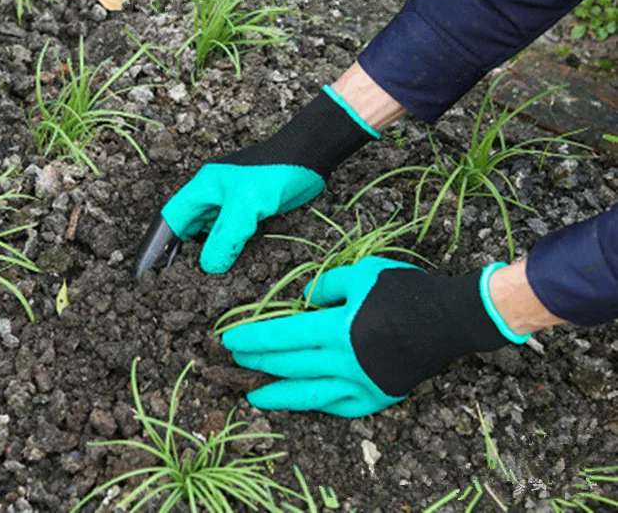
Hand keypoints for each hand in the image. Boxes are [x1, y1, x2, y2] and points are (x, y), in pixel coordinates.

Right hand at [135, 86, 378, 279]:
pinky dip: (226, 251)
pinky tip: (227, 268)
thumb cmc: (274, 173)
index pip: (170, 220)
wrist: (310, 158)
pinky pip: (230, 235)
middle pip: (186, 229)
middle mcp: (212, 196)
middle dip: (179, 255)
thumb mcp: (246, 206)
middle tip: (172, 284)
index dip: (156, 246)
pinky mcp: (249, 212)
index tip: (146, 272)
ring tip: (196, 283)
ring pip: (208, 234)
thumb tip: (209, 268)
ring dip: (204, 255)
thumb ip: (226, 237)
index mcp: (202, 189)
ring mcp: (231, 204)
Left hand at [221, 256, 531, 417]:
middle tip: (235, 361)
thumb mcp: (363, 272)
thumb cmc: (406, 290)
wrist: (450, 319)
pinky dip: (316, 403)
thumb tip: (305, 300)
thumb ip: (328, 285)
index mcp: (338, 328)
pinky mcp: (377, 396)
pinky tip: (303, 401)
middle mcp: (344, 362)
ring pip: (309, 393)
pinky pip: (339, 406)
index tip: (230, 339)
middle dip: (258, 362)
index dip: (254, 338)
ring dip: (278, 393)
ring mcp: (361, 384)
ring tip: (253, 394)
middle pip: (290, 364)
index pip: (284, 335)